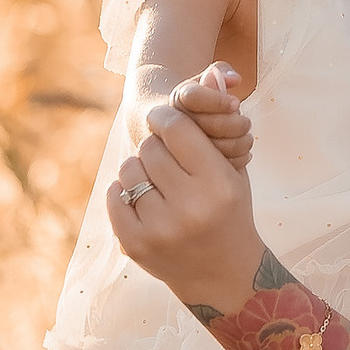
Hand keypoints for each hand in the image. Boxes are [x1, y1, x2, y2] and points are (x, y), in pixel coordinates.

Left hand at [109, 80, 264, 315]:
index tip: (165, 120)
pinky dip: (122, 191)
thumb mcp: (234, 172)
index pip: (178, 128)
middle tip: (165, 157)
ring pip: (129, 170)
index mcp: (218, 185)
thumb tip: (214, 72)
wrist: (225, 276)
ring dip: (139, 169)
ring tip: (156, 181)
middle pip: (150, 147)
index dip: (168, 118)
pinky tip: (139, 196)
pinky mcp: (136, 245)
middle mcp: (190, 208)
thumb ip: (218, 125)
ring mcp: (161, 229)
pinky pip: (115, 196)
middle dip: (156, 146)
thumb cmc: (230, 214)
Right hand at [176, 61, 253, 171]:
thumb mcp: (206, 80)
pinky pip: (218, 167)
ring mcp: (179, 148)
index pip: (192, 97)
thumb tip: (233, 79)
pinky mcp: (191, 167)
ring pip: (213, 148)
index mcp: (177, 99)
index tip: (236, 103)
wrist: (174, 124)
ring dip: (239, 143)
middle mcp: (172, 123)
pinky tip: (242, 155)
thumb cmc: (199, 101)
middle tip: (245, 122)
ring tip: (245, 138)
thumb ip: (221, 72)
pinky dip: (237, 161)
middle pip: (206, 125)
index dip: (217, 101)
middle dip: (234, 124)